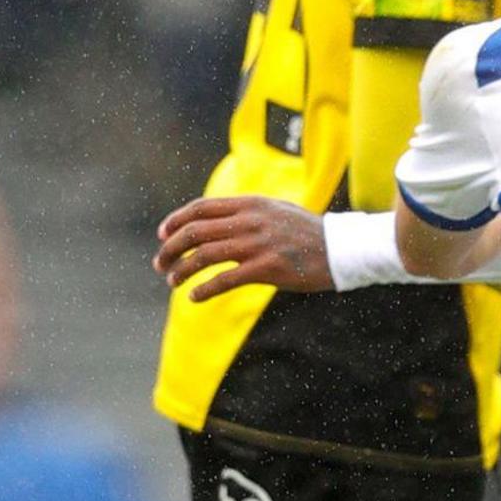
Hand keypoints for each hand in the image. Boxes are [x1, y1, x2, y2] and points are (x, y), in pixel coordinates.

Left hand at [154, 195, 334, 297]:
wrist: (340, 249)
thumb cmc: (307, 232)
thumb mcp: (276, 210)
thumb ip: (247, 211)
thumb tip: (215, 219)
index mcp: (250, 204)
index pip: (201, 208)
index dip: (175, 221)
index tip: (162, 235)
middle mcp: (250, 221)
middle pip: (195, 231)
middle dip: (171, 248)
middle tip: (160, 263)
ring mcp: (257, 245)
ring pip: (204, 256)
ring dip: (182, 270)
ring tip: (172, 280)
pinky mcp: (266, 269)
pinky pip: (224, 280)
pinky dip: (204, 289)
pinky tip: (194, 297)